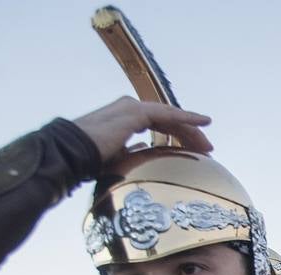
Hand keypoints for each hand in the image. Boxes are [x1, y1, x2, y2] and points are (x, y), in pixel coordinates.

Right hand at [72, 97, 212, 162]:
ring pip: (171, 116)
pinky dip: (187, 118)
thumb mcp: (116, 158)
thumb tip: (145, 149)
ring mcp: (132, 108)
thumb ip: (132, 151)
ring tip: (208, 144)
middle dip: (188, 135)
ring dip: (191, 129)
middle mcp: (130, 109)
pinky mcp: (135, 113)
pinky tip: (203, 122)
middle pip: (168, 120)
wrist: (72, 154)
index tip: (195, 151)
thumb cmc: (89, 160)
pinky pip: (168, 114)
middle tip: (207, 150)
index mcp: (125, 119)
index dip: (177, 137)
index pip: (158, 126)